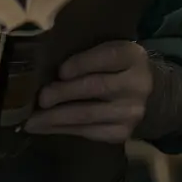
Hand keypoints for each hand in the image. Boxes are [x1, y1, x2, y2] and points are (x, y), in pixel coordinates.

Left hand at [25, 41, 151, 142]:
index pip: (108, 57)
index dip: (82, 63)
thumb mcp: (109, 48)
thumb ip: (86, 50)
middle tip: (40, 98)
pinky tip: (45, 128)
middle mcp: (137, 85)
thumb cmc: (115, 64)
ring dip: (57, 118)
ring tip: (32, 120)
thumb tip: (45, 57)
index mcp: (132, 56)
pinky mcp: (123, 133)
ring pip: (89, 115)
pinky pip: (89, 132)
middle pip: (96, 88)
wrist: (149, 93)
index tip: (60, 71)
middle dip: (64, 93)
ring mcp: (131, 112)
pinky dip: (64, 130)